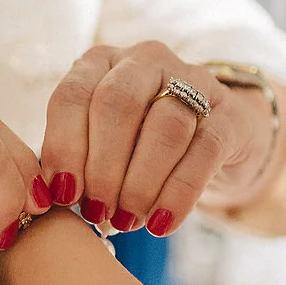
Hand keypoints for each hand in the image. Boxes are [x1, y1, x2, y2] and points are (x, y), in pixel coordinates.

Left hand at [41, 42, 276, 236]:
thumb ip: (78, 161)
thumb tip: (55, 200)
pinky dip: (178, 193)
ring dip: (139, 183)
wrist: (216, 141)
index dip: (63, 147)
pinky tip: (161, 223)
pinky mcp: (230, 115)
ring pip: (163, 127)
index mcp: (101, 62)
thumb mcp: (102, 143)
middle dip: (102, 167)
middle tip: (97, 212)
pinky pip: (204, 152)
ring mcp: (193, 81)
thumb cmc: (141, 146)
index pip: (72, 95)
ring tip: (127, 220)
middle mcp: (145, 60)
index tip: (62, 195)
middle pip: (116, 105)